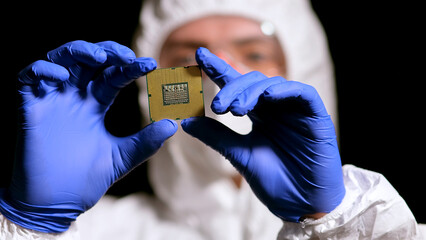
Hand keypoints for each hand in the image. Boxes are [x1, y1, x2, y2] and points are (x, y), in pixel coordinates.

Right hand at [0, 41, 176, 231]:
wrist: (56, 203)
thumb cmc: (87, 179)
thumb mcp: (122, 157)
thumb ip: (146, 141)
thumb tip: (172, 124)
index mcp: (95, 105)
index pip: (113, 76)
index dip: (130, 67)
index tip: (151, 65)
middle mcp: (75, 97)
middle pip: (89, 60)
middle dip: (107, 51)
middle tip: (127, 56)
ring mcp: (53, 100)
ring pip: (61, 60)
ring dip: (79, 51)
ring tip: (100, 57)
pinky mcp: (30, 108)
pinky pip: (29, 78)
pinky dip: (43, 70)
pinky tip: (61, 76)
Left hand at [181, 47, 344, 221]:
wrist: (302, 205)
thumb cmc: (275, 181)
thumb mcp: (240, 156)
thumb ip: (216, 137)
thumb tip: (186, 122)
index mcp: (259, 115)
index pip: (238, 86)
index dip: (219, 69)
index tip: (199, 55)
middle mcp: (276, 108)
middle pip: (252, 82)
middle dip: (232, 88)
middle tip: (217, 106)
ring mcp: (295, 111)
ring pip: (274, 84)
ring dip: (252, 91)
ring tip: (236, 109)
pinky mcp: (316, 116)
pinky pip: (303, 93)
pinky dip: (285, 91)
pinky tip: (268, 97)